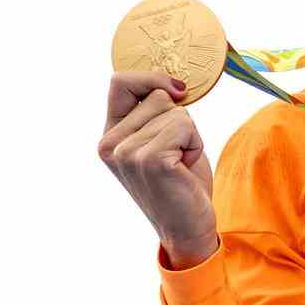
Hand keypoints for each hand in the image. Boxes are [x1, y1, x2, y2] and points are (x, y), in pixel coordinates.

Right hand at [98, 71, 217, 268]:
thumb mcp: (161, 138)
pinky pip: (185, 124)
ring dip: (189, 134)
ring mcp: (126, 152)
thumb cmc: (180, 180)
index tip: (177, 92)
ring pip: (176, 110)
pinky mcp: (149, 159)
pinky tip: (184, 168)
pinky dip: (195, 143)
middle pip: (157, 95)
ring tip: (180, 163)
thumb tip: (169, 82)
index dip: (151, 79)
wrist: (188, 226)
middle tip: (176, 152)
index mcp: (109, 135)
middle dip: (179, 119)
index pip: (120, 81)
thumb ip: (155, 110)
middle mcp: (110, 143)